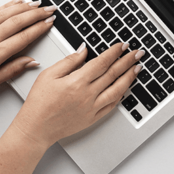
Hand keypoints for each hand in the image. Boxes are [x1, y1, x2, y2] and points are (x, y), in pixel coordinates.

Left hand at [0, 0, 56, 95]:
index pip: (23, 37)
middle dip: (37, 14)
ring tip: (38, 3)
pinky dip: (8, 5)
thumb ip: (13, 70)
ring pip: (7, 13)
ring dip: (25, 7)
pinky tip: (18, 1)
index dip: (39, 28)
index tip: (49, 23)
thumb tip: (32, 62)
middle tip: (50, 10)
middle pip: (18, 21)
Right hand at [12, 42, 144, 148]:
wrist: (36, 128)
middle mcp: (88, 95)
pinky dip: (120, 95)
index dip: (115, 52)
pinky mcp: (92, 118)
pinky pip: (111, 105)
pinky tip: (125, 89)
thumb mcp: (49, 74)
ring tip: (137, 68)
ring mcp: (92, 108)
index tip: (123, 45)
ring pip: (117, 90)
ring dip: (129, 77)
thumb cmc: (39, 102)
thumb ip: (69, 61)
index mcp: (77, 81)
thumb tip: (84, 50)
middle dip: (128, 61)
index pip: (102, 62)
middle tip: (137, 53)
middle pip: (113, 74)